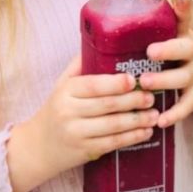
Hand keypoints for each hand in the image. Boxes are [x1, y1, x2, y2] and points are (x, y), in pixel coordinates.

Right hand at [7, 55, 157, 191]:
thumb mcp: (62, 85)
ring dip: (137, 120)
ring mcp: (77, 133)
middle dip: (133, 100)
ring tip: (155, 114)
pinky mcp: (85, 151)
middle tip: (151, 96)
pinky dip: (131, 138)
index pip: (93, 85)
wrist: (37, 146)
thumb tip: (100, 41)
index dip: (115, 83)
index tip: (133, 80)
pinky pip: (112, 143)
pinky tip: (146, 132)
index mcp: (66, 91)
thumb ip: (79, 66)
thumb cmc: (57, 109)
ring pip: (113, 126)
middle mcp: (69, 112)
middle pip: (107, 105)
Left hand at [141, 0, 192, 129]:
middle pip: (185, 49)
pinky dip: (174, 115)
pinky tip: (159, 121)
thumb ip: (160, 20)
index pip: (186, 18)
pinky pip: (186, 107)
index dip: (185, 6)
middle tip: (150, 52)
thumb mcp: (180, 33)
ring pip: (182, 79)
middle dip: (168, 50)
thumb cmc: (185, 50)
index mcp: (186, 34)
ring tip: (146, 86)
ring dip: (165, 82)